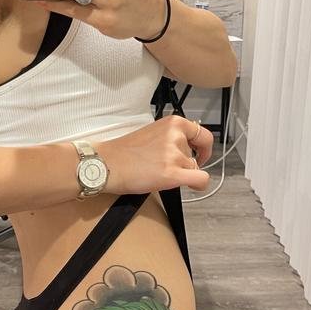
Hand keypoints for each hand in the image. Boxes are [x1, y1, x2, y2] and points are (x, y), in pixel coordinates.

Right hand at [98, 116, 213, 194]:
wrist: (107, 164)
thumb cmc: (124, 152)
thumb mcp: (153, 133)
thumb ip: (171, 137)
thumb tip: (188, 149)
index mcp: (172, 123)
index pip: (201, 133)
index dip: (203, 147)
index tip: (199, 153)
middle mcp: (176, 136)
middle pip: (199, 154)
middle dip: (190, 163)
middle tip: (179, 168)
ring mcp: (175, 154)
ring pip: (195, 168)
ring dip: (184, 174)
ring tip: (162, 174)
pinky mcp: (172, 173)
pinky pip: (201, 180)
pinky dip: (200, 185)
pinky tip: (192, 186)